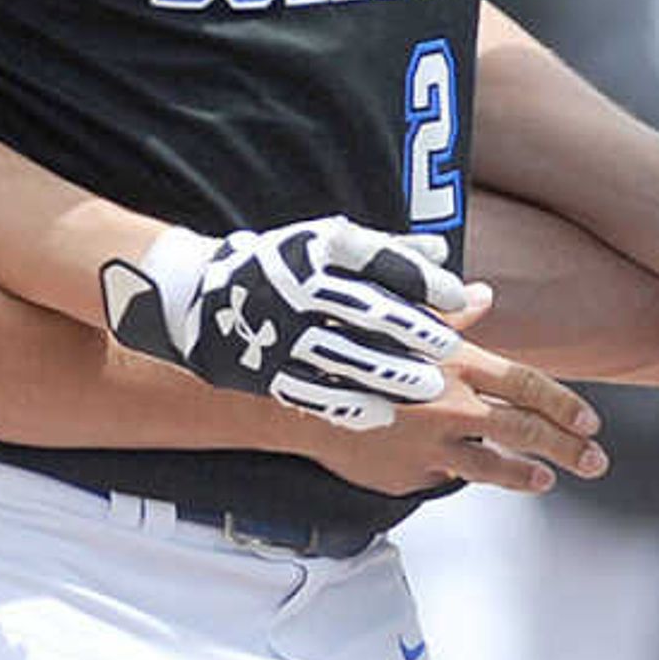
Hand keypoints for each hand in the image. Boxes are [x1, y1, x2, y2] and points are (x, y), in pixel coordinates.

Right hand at [104, 215, 474, 426]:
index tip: (458, 298)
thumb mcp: (328, 245)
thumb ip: (387, 250)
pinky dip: (350, 404)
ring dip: (390, 374)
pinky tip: (383, 414)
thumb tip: (442, 252)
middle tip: (450, 351)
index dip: (423, 279)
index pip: (381, 261)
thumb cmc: (281, 264)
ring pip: (345, 355)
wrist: (200, 294)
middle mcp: (299, 286)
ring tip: (427, 388)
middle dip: (414, 332)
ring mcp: (280, 329)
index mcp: (317, 248)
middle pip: (367, 311)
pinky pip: (313, 390)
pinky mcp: (265, 368)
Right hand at [303, 341, 607, 495]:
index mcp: (456, 365)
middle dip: (568, 448)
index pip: (527, 386)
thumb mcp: (400, 319)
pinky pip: (442, 477)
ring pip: (495, 467)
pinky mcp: (406, 476)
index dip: (564, 405)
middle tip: (595, 459)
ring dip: (527, 474)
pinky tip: (468, 474)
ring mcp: (430, 448)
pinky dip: (457, 473)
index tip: (590, 421)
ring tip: (546, 479)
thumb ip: (450, 315)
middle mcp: (450, 408)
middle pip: (527, 432)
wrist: (288, 396)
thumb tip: (485, 296)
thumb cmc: (344, 346)